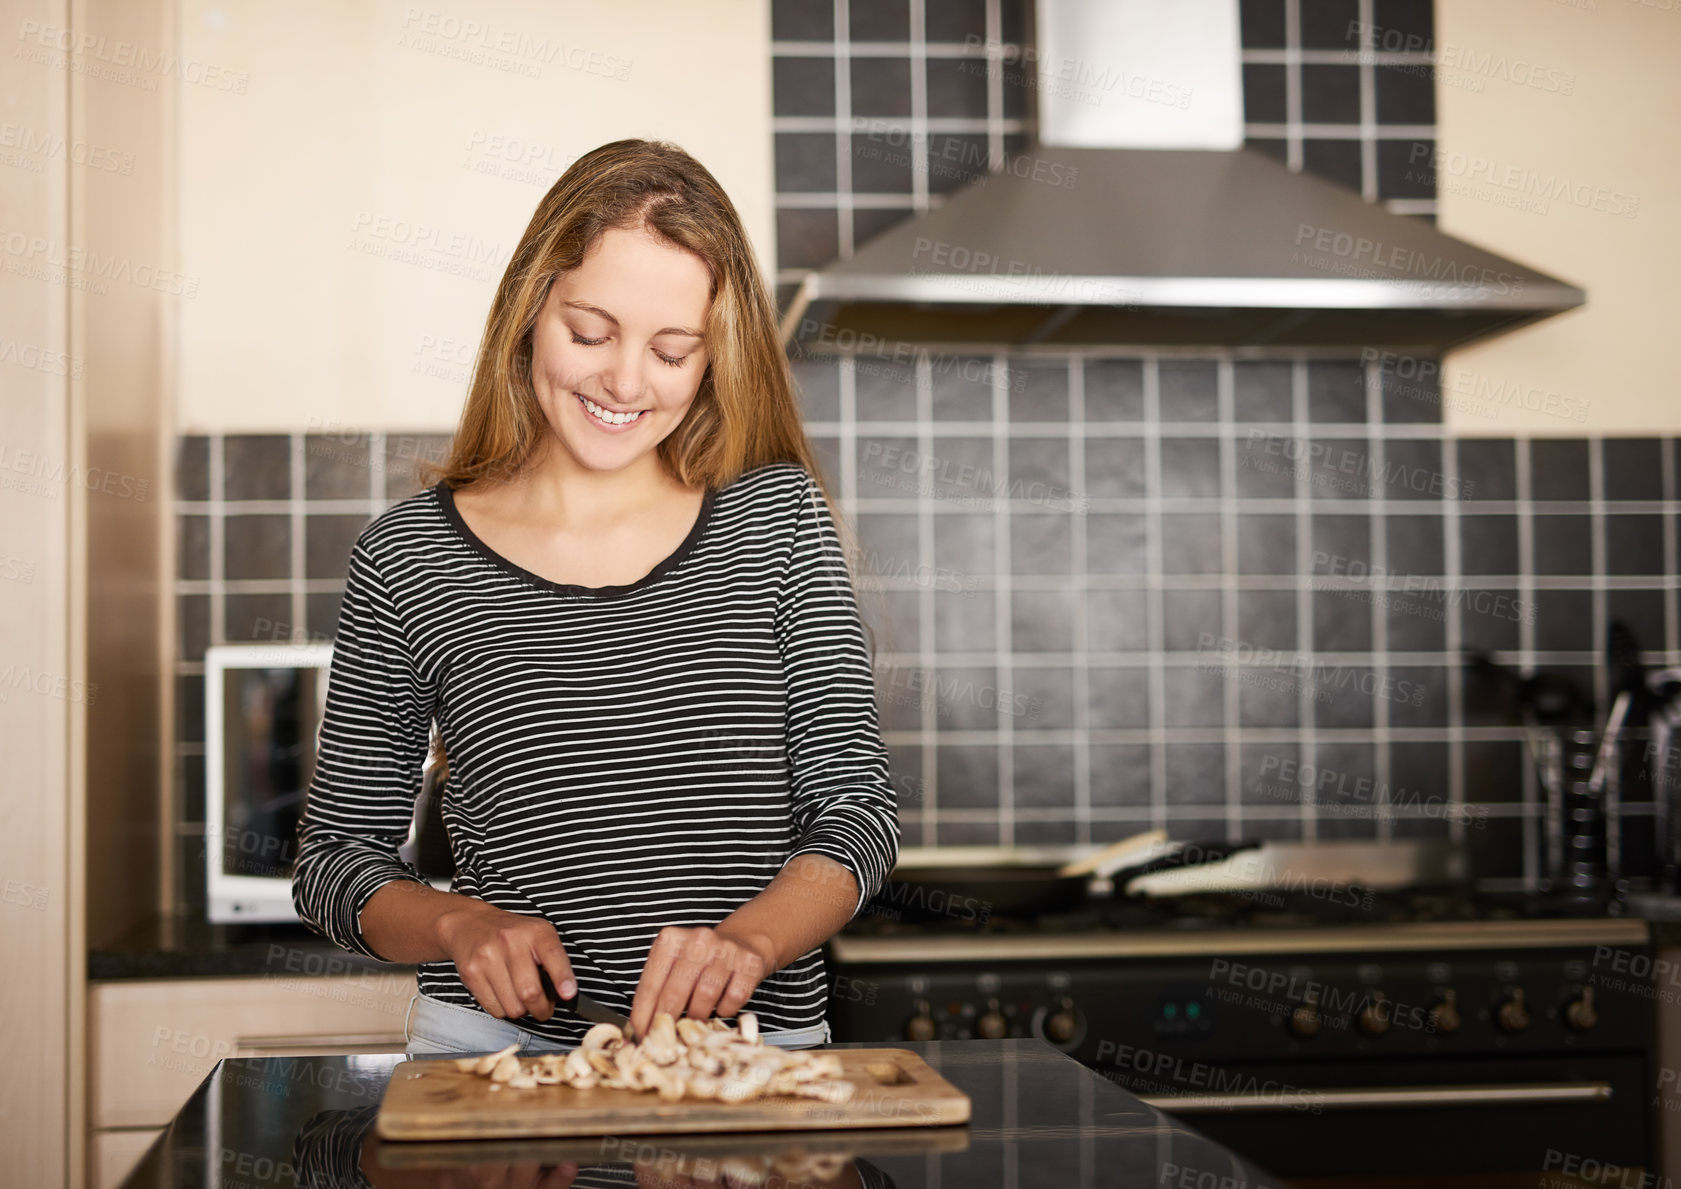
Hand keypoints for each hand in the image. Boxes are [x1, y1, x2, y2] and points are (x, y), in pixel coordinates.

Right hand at [435, 900, 575, 1022]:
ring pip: (512, 1007)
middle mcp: (510, 942)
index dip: (562, 978)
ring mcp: (488, 958)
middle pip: (530, 992)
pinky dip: (503, 1009)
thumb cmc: (510, 933)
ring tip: (520, 996)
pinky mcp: (471, 973)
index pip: (552, 955)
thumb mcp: (538, 934)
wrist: (470, 923)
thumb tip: (565, 992)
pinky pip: (494, 1009)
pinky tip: (504, 993)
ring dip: (521, 1010)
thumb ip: (554, 959)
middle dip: (542, 1009)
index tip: (568, 994)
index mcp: (534, 932)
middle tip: (544, 1008)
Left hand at [630, 925, 777, 1037]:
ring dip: (698, 1015)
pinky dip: (725, 1010)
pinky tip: (721, 1007)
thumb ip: (658, 991)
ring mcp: (726, 950)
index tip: (641, 1036)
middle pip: (675, 990)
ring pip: (705, 995)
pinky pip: (734, 998)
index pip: (651, 983)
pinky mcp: (749, 963)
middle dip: (668, 1020)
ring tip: (696, 1020)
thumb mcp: (674, 965)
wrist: (743, 942)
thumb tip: (640, 1031)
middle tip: (666, 1039)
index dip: (643, 1015)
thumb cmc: (700, 961)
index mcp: (672, 939)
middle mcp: (699, 940)